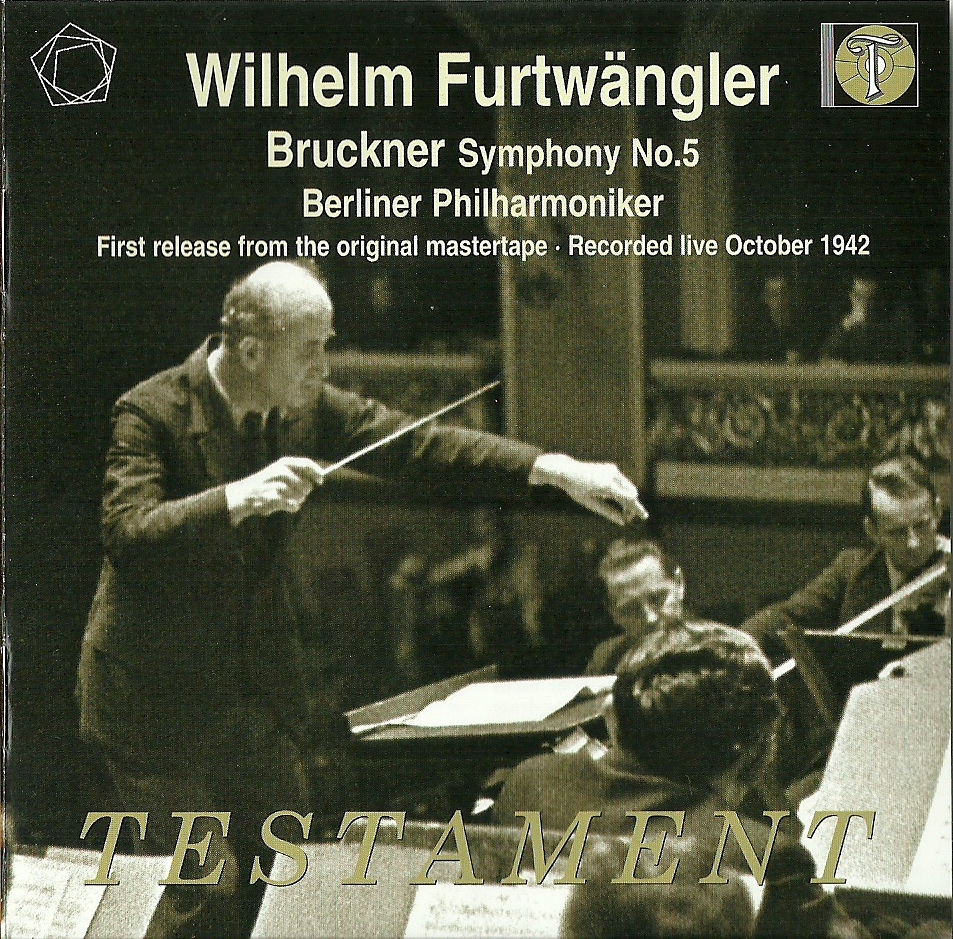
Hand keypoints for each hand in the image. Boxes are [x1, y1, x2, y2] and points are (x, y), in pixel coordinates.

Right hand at [225, 456, 323, 524]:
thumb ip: (297, 473)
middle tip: (293, 494)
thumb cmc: (265, 485)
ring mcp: (276, 484)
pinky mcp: (273, 498)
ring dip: (296, 501)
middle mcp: (281, 471)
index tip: (321, 481)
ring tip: (283, 499)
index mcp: (283, 463)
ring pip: (301, 496)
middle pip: (306, 484)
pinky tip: (283, 506)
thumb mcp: (279, 473)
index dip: (317, 473)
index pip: (307, 464)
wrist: (242, 495)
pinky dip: (291, 508)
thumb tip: (320, 476)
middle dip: (304, 492)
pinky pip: (293, 506)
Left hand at [529, 454, 647, 525]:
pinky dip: (622, 491)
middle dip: (630, 506)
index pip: (628, 499)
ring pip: (628, 488)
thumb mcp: (590, 503)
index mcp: (606, 486)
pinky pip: (622, 483)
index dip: (636, 508)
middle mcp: (612, 475)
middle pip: (631, 494)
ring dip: (627, 499)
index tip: (644, 516)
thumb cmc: (576, 489)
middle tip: (626, 518)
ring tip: (620, 510)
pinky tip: (612, 497)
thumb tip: (622, 521)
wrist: (568, 471)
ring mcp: (613, 470)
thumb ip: (607, 512)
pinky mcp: (612, 468)